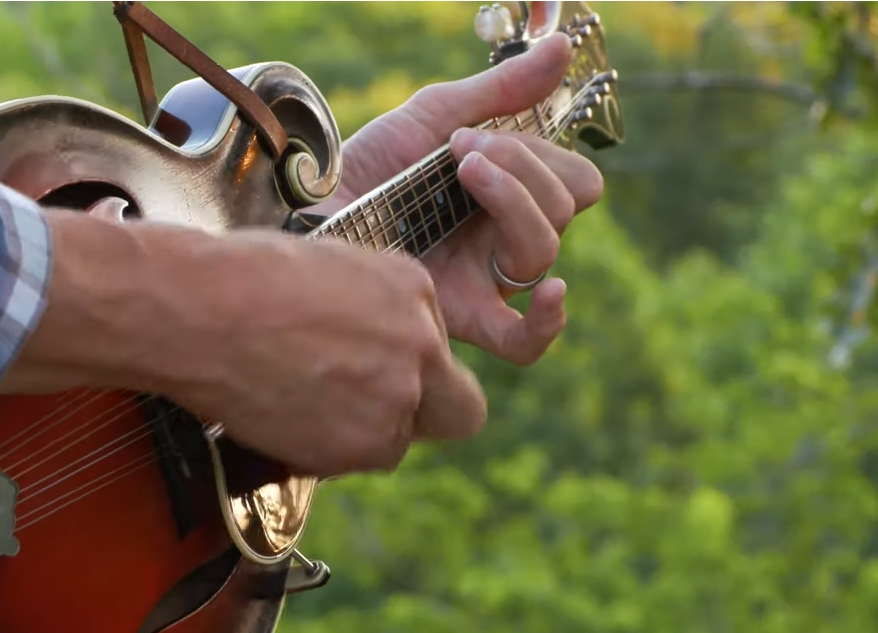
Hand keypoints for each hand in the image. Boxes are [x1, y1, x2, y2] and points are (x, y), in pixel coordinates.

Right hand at [3, 211, 486, 476]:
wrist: (198, 310)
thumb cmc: (242, 277)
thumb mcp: (329, 269)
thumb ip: (372, 311)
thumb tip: (369, 345)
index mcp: (415, 290)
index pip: (437, 348)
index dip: (410, 364)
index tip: (372, 366)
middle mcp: (420, 347)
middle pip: (461, 412)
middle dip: (427, 415)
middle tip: (377, 411)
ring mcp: (393, 401)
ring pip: (396, 442)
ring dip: (361, 433)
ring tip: (299, 403)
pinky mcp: (358, 445)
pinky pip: (353, 462)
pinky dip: (322, 450)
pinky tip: (282, 414)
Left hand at [315, 33, 605, 365]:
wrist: (305, 207)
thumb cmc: (362, 168)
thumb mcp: (432, 116)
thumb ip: (500, 92)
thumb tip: (564, 46)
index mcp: (506, 196)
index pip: (573, 182)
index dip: (547, 155)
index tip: (480, 133)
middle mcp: (500, 241)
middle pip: (562, 210)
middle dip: (522, 165)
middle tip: (461, 151)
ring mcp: (482, 280)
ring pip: (542, 251)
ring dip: (515, 199)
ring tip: (463, 171)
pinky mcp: (457, 315)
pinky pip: (523, 342)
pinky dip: (546, 319)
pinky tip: (552, 294)